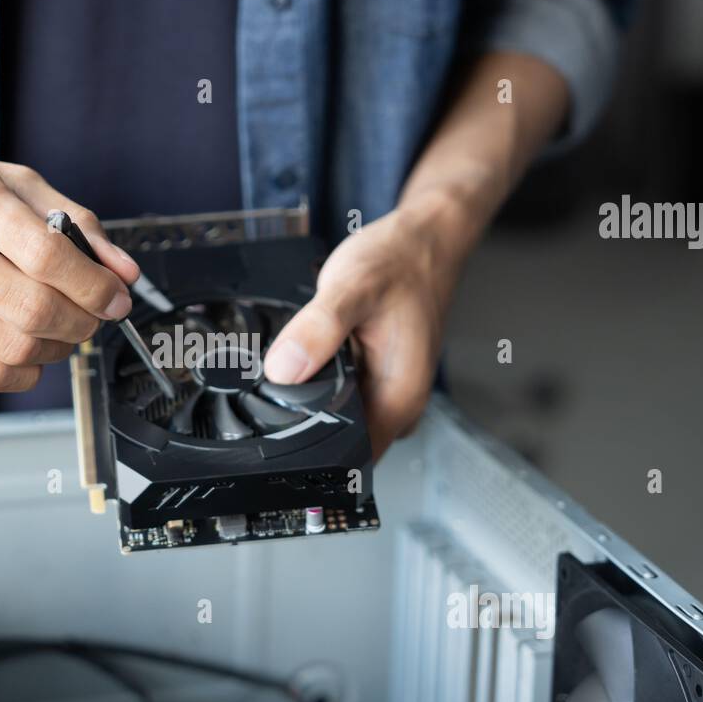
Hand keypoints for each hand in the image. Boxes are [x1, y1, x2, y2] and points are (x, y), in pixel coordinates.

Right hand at [0, 145, 138, 391]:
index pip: (46, 254)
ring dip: (57, 348)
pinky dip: (24, 370)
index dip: (95, 286)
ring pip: (12, 347)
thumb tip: (124, 272)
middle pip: (33, 309)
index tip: (115, 297)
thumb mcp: (3, 179)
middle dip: (83, 322)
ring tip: (63, 329)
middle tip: (93, 315)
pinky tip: (29, 350)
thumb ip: (72, 220)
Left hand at [262, 198, 471, 457]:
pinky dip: (319, 380)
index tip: (278, 440)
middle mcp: (398, 402)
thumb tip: (283, 370)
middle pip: (341, 444)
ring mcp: (387, 392)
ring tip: (298, 361)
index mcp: (399, 398)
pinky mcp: (376, 377)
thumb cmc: (401, 262)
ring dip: (311, 401)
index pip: (352, 461)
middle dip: (304, 426)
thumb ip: (318, 331)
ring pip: (338, 418)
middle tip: (279, 387)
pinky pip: (340, 395)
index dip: (312, 457)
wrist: (423, 240)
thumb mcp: (352, 288)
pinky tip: (311, 353)